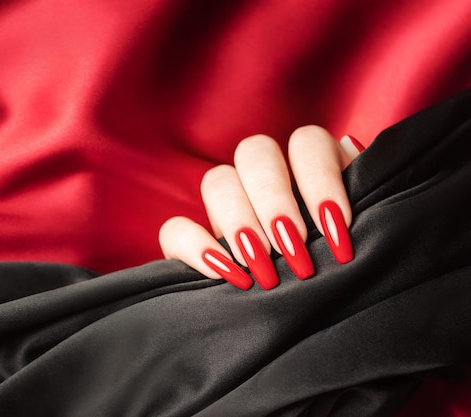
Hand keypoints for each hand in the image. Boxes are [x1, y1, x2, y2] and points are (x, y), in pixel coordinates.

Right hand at [159, 125, 364, 289]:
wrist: (309, 314)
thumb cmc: (338, 266)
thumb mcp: (357, 234)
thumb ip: (360, 194)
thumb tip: (353, 150)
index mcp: (305, 165)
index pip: (306, 142)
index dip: (320, 180)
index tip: (336, 230)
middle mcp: (262, 176)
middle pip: (255, 151)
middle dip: (276, 200)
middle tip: (296, 250)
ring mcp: (224, 204)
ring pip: (216, 180)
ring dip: (240, 222)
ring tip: (263, 270)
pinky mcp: (191, 238)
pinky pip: (174, 228)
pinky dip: (196, 247)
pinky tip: (226, 275)